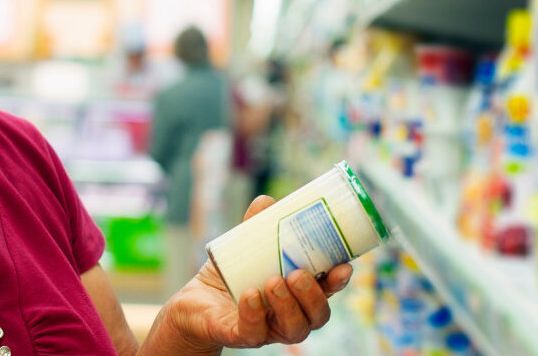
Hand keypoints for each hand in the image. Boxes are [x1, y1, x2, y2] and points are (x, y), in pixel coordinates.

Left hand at [162, 196, 353, 351]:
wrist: (193, 303)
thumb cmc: (229, 277)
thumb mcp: (243, 249)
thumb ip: (255, 227)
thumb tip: (267, 201)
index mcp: (297, 296)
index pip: (327, 293)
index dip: (338, 282)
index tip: (344, 265)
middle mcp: (288, 317)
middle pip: (317, 316)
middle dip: (313, 296)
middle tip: (297, 274)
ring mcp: (267, 330)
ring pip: (293, 330)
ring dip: (288, 305)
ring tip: (274, 282)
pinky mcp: (240, 336)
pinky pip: (253, 333)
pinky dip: (254, 314)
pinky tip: (250, 296)